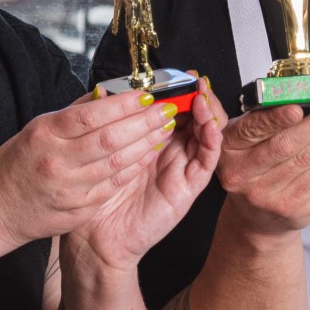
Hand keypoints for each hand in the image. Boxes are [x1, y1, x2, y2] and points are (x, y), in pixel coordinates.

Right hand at [0, 88, 179, 247]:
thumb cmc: (19, 160)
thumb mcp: (40, 127)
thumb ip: (75, 112)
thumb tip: (110, 94)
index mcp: (46, 134)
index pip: (91, 115)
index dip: (124, 105)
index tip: (147, 95)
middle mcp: (57, 162)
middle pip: (110, 138)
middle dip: (144, 122)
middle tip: (166, 110)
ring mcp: (69, 189)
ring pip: (117, 163)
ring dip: (146, 145)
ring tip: (165, 129)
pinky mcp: (78, 210)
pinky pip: (114, 185)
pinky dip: (134, 168)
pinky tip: (149, 155)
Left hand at [65, 75, 223, 270]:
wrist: (97, 235)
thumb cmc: (97, 193)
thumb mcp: (102, 150)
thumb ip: (109, 121)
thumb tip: (109, 89)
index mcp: (151, 138)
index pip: (174, 107)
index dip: (180, 90)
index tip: (180, 74)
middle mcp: (170, 150)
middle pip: (196, 116)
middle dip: (198, 96)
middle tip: (195, 82)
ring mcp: (181, 167)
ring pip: (206, 134)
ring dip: (208, 113)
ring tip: (202, 98)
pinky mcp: (188, 187)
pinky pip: (207, 161)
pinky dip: (212, 140)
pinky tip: (208, 125)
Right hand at [217, 99, 309, 235]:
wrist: (257, 216)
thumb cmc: (254, 168)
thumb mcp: (245, 141)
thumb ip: (261, 119)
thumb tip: (294, 92)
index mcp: (227, 148)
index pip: (251, 129)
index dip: (276, 117)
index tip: (297, 107)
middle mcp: (240, 173)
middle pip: (282, 145)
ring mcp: (263, 193)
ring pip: (303, 158)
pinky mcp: (287, 206)